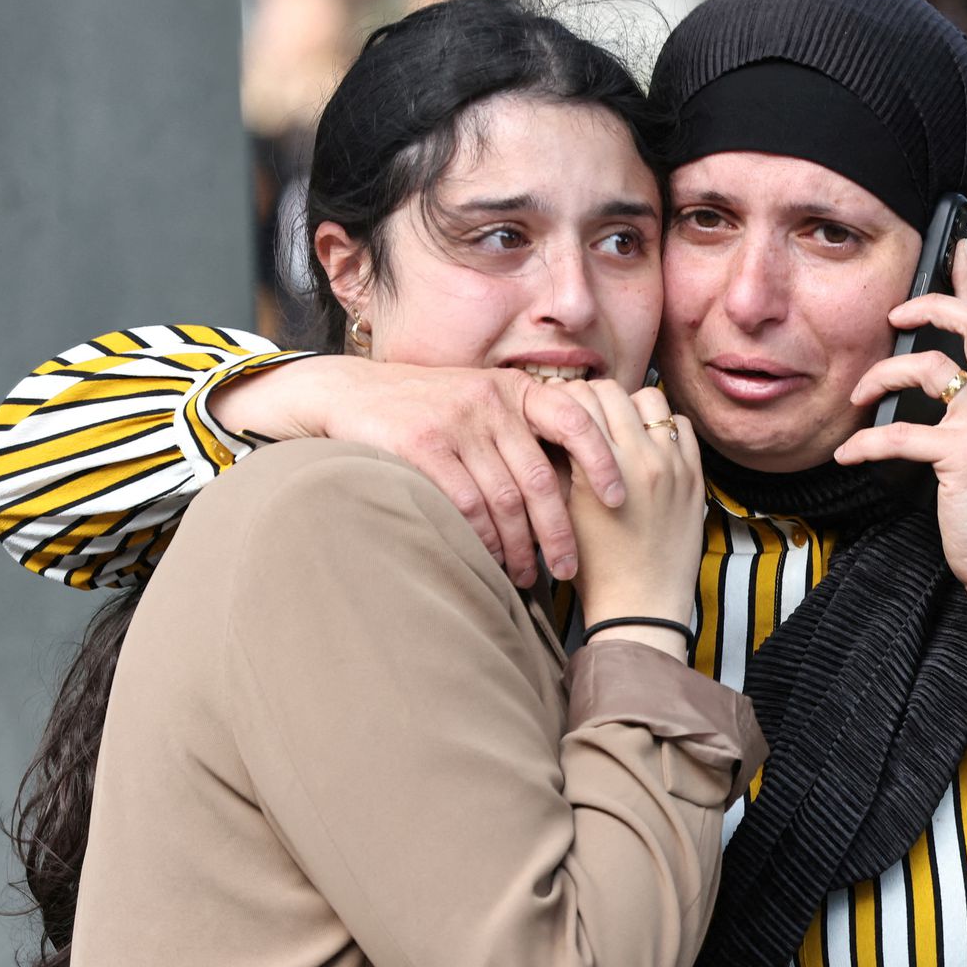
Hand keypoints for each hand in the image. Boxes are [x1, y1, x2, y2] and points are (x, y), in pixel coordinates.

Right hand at [215, 357, 626, 586]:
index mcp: (514, 390)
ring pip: (504, 498)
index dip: (601, 461)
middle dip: (559, 531)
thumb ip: (519, 432)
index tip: (617, 500)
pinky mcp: (422, 444)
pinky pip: (465, 503)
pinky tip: (491, 560)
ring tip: (528, 576)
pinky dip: (483, 538)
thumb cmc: (426, 410)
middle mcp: (490, 401)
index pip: (575, 420)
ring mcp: (456, 421)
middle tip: (569, 570)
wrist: (349, 394)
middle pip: (539, 478)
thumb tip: (572, 484)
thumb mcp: (479, 404)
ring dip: (520, 546)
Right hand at [567, 383, 704, 660]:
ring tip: (619, 430)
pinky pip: (682, 427)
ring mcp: (674, 465)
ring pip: (651, 400)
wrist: (640, 605)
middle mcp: (643, 457)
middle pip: (612, 392)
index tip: (556, 411)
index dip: (562, 400)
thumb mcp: (562, 510)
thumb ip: (559, 462)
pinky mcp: (695, 477)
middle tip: (584, 416)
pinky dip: (664, 427)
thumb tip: (551, 424)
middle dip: (593, 398)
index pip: (579, 400)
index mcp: (604, 465)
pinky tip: (649, 446)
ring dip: (631, 408)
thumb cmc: (592, 565)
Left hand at [834, 241, 966, 652]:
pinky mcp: (965, 452)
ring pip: (926, 368)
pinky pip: (899, 433)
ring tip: (859, 399)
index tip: (956, 248)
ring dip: (882, 377)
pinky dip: (866, 443)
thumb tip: (928, 377)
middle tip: (893, 314)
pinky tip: (849, 454)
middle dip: (929, 304)